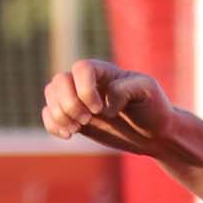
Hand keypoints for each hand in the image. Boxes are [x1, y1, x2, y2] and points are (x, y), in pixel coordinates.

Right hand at [42, 60, 175, 154]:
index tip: (100, 109)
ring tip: (78, 128)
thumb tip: (105, 105)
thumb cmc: (153, 107)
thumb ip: (126, 89)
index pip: (80, 68)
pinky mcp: (74, 118)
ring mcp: (78, 99)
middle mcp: (87, 82)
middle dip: (69, 105)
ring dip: (59, 115)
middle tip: (87, 120)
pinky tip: (69, 135)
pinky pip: (49, 115)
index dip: (84, 89)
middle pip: (59, 81)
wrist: (154, 132)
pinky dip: (53, 125)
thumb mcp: (148, 91)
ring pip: (51, 96)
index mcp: (104, 71)